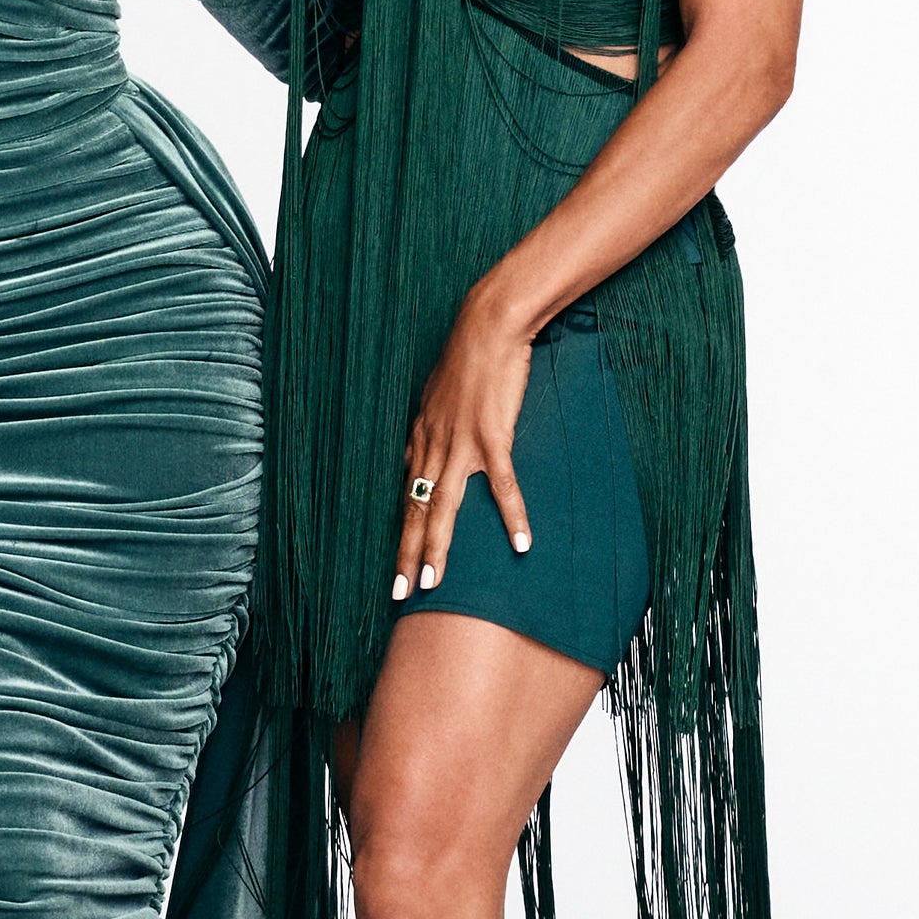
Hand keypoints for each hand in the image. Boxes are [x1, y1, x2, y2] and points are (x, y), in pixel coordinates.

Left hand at [392, 295, 534, 600]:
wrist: (487, 325)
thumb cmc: (467, 360)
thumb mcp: (436, 398)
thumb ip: (428, 430)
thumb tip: (420, 453)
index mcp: (420, 438)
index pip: (406, 496)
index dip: (401, 534)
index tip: (396, 567)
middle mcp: (433, 445)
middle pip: (416, 510)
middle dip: (407, 555)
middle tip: (400, 593)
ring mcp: (461, 443)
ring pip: (444, 506)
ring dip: (439, 547)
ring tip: (435, 583)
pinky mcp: (493, 435)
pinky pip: (502, 485)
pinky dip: (512, 516)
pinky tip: (522, 544)